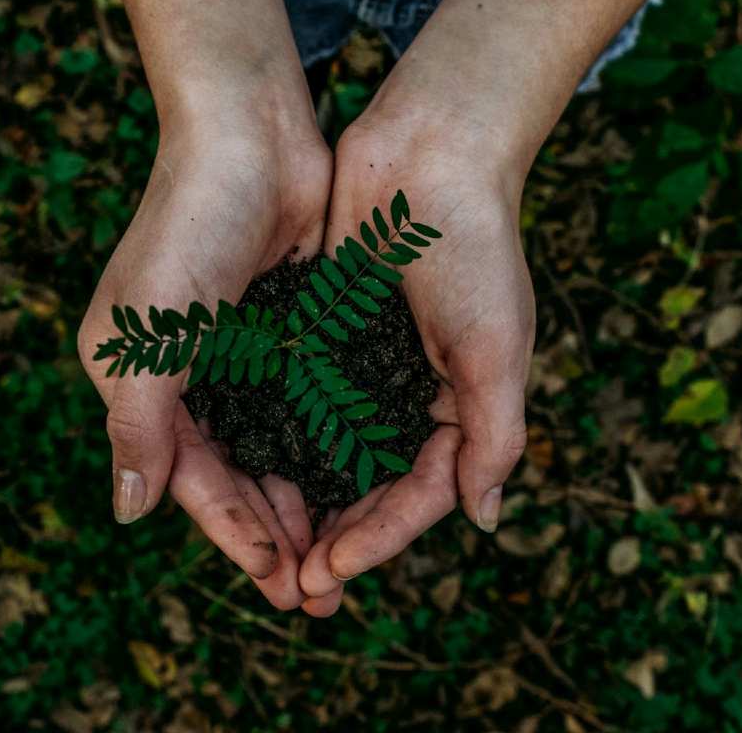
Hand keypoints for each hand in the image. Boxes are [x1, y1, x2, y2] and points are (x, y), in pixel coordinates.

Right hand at [77, 114, 331, 610]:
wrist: (250, 136)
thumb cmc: (188, 228)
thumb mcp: (147, 335)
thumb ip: (138, 426)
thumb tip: (129, 514)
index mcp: (143, 383)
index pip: (193, 481)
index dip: (235, 537)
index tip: (279, 587)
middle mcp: (191, 376)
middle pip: (237, 476)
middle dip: (276, 535)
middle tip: (320, 594)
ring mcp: (243, 354)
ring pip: (277, 450)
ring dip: (306, 502)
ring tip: (343, 556)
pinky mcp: (290, 331)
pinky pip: (309, 406)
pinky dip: (329, 448)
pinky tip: (359, 484)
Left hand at [297, 110, 534, 616]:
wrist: (430, 152)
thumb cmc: (476, 248)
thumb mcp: (498, 348)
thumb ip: (495, 436)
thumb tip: (484, 520)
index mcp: (459, 407)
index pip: (418, 495)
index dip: (378, 539)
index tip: (330, 572)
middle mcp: (409, 395)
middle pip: (368, 488)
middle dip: (334, 538)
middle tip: (293, 588)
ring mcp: (363, 367)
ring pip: (326, 454)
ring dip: (300, 503)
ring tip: (265, 551)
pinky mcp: (323, 334)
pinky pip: (297, 400)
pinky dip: (276, 439)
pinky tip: (244, 471)